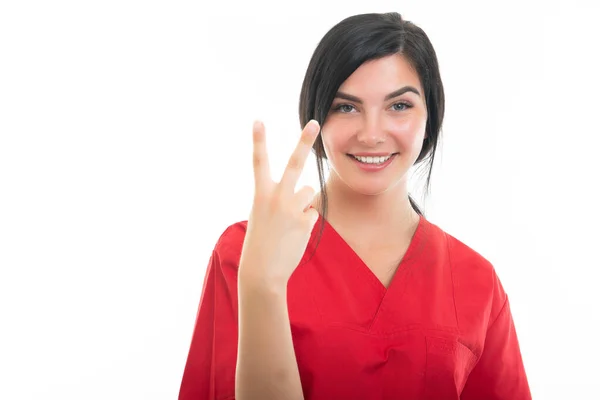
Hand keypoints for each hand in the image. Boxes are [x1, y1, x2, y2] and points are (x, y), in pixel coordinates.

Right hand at [238, 119, 320, 290]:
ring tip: (289, 223)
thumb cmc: (260, 242)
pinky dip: (306, 222)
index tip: (258, 120)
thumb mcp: (261, 215)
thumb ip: (279, 199)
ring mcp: (291, 208)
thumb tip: (307, 194)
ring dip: (303, 204)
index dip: (258, 140)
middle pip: (294, 163)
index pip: (258, 162)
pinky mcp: (305, 221)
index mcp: (260, 194)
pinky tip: (294, 234)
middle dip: (304, 141)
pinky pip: (312, 213)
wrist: (261, 270)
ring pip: (309, 193)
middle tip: (314, 123)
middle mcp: (276, 197)